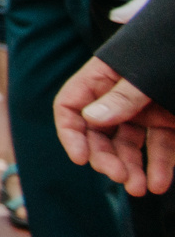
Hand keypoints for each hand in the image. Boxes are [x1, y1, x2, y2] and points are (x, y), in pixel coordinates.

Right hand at [57, 57, 174, 193]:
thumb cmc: (171, 47)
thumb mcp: (146, 73)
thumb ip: (122, 96)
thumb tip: (91, 119)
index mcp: (102, 78)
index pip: (72, 107)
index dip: (71, 134)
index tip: (80, 158)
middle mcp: (119, 97)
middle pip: (100, 133)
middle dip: (107, 158)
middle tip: (119, 176)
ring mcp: (145, 111)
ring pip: (129, 145)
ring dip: (132, 169)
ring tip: (140, 189)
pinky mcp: (169, 122)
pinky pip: (160, 147)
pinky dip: (160, 167)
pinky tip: (160, 183)